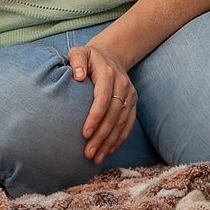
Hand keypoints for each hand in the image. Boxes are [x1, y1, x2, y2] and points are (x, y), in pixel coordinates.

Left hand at [67, 41, 139, 162]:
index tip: (84, 134)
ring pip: (122, 122)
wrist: (111, 54)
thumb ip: (76, 60)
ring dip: (110, 141)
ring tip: (97, 157)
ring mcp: (130, 94)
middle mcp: (122, 85)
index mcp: (108, 74)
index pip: (103, 99)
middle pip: (113, 114)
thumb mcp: (80, 52)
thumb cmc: (89, 57)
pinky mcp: (133, 102)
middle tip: (88, 153)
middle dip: (101, 136)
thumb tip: (77, 76)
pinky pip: (129, 123)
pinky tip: (109, 151)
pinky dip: (120, 138)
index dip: (95, 117)